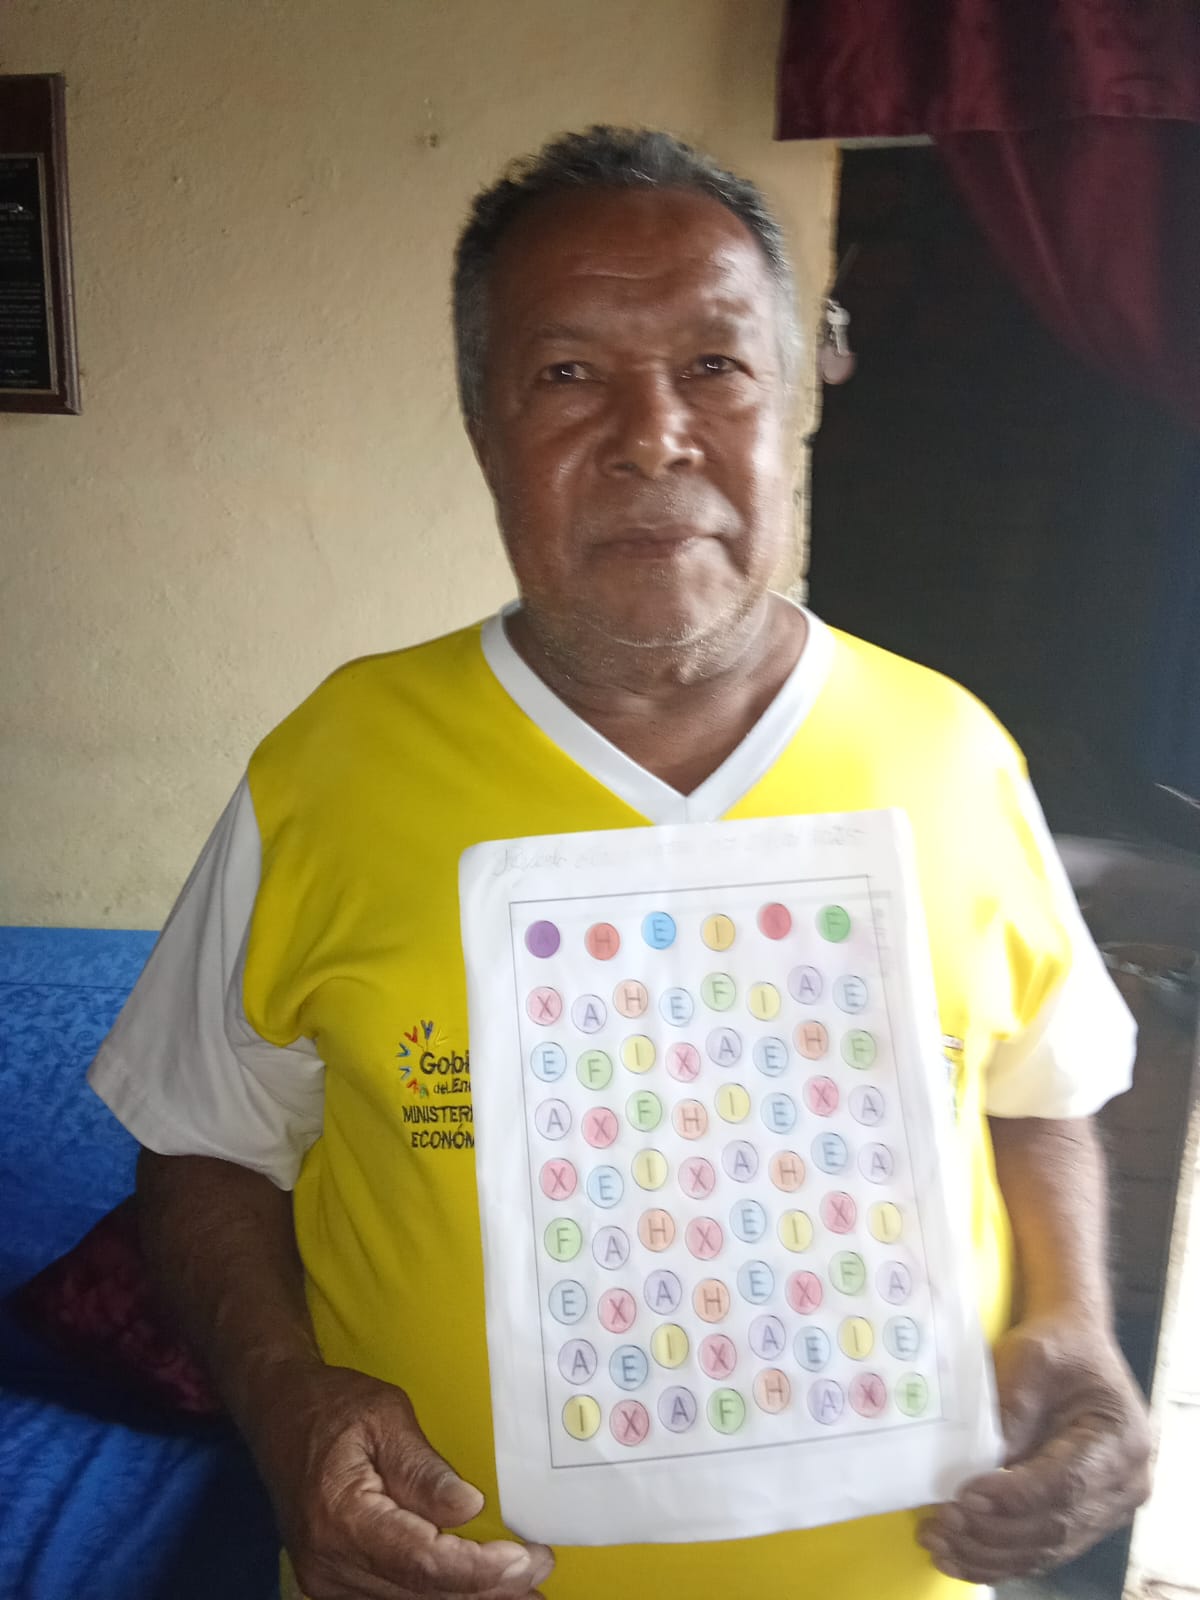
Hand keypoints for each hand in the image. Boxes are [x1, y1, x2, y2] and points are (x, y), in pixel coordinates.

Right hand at [246, 1361, 554, 1599]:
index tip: (528, 1557)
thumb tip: (468, 1509)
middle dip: (487, 1589)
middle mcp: (329, 1563)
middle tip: (542, 1572)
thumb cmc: (334, 1405)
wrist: (278, 1414)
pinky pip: (393, 1599)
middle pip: (420, 1593)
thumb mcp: (384, 1415)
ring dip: (469, 1599)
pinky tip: (478, 1591)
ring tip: (524, 1590)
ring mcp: (326, 1581)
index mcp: (341, 1516)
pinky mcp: (334, 1583)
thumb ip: (422, 1468)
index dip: (477, 1568)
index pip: (420, 1561)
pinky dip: (439, 1596)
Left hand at [918, 1312, 1151, 1583]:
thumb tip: (986, 1464)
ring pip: (1046, 1548)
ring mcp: (1105, 1509)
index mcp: (1121, 1441)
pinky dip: (998, 1558)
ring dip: (989, 1553)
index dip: (1015, 1495)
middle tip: (942, 1521)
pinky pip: (1041, 1550)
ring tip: (939, 1543)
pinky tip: (958, 1557)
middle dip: (994, 1530)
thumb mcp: (1033, 1358)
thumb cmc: (1058, 1348)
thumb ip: (1014, 1407)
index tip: (966, 1494)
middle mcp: (1124, 1485)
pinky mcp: (1081, 1519)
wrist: (1076, 1348)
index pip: (1066, 1483)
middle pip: (1056, 1524)